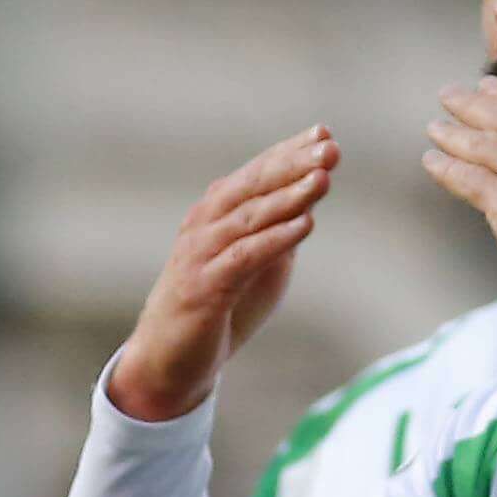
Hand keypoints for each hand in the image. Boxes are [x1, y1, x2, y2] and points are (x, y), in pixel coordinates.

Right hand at [103, 130, 336, 421]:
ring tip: (323, 178)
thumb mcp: (252, 266)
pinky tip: (306, 224)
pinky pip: (245, 257)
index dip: (288, 152)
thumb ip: (274, 236)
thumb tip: (308, 206)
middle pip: (253, 186)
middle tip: (329, 147)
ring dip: (289, 196)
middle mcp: (204, 226)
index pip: (256, 174)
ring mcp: (201, 255)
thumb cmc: (215, 311)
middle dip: (293, 164)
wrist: (167, 362)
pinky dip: (276, 238)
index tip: (324, 133)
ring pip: (249, 217)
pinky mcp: (203, 288)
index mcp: (215, 215)